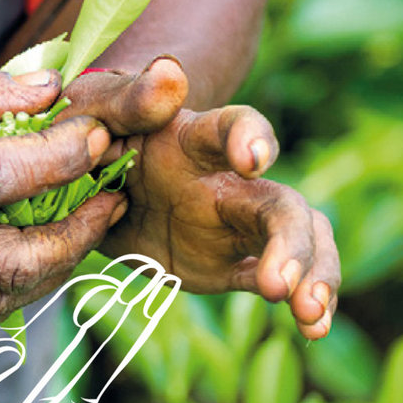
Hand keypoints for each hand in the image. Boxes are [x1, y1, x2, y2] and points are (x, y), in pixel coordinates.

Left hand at [62, 61, 340, 338]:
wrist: (88, 177)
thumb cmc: (93, 129)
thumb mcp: (97, 108)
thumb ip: (131, 98)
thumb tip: (170, 74)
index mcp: (192, 139)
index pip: (234, 128)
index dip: (249, 137)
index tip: (254, 158)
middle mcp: (227, 180)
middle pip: (281, 203)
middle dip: (292, 241)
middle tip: (281, 281)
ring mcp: (234, 223)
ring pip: (295, 241)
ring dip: (313, 274)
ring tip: (311, 317)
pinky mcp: (228, 262)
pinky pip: (271, 279)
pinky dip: (299, 302)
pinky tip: (314, 328)